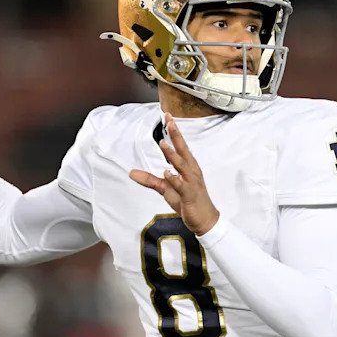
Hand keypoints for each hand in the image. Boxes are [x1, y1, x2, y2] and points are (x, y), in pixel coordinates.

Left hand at [130, 114, 220, 234]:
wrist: (205, 219)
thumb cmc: (188, 201)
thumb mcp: (166, 189)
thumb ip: (150, 180)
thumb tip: (131, 172)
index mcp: (188, 167)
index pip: (180, 146)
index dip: (174, 132)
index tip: (168, 117)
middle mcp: (191, 171)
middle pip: (183, 150)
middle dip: (176, 135)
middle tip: (170, 120)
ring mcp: (192, 183)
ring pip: (182, 165)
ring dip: (173, 154)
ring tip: (163, 143)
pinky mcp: (190, 195)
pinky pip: (182, 185)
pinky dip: (175, 179)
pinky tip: (167, 173)